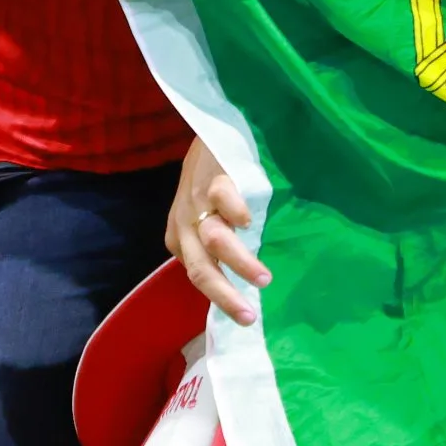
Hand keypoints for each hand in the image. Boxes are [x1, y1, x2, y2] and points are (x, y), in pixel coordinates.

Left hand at [168, 141, 269, 322]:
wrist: (211, 130)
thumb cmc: (212, 178)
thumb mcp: (205, 215)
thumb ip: (217, 242)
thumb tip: (242, 278)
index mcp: (180, 239)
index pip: (199, 277)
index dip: (222, 299)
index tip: (247, 316)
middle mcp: (185, 226)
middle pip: (201, 270)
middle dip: (225, 295)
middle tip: (249, 316)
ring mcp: (197, 203)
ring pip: (214, 240)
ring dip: (239, 262)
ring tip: (264, 278)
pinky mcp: (213, 179)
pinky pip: (221, 199)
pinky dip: (234, 212)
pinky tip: (249, 222)